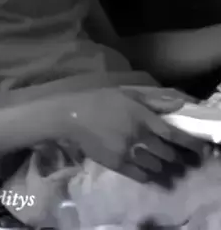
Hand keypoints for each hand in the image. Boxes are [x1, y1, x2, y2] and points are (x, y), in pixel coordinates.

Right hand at [62, 87, 205, 187]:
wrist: (72, 116)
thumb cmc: (99, 100)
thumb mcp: (126, 94)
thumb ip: (152, 101)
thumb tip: (177, 106)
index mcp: (141, 116)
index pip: (172, 133)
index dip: (188, 142)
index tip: (197, 148)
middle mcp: (138, 135)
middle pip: (166, 152)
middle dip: (173, 156)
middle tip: (173, 155)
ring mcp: (127, 151)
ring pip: (155, 165)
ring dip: (160, 166)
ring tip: (159, 163)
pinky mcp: (116, 164)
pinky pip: (139, 175)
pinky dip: (147, 175)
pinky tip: (146, 171)